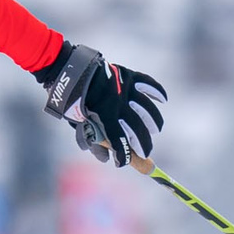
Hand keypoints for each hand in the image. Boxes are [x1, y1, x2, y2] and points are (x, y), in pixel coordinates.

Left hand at [37, 41, 166, 167]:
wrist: (70, 71)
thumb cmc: (72, 99)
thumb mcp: (77, 121)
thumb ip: (91, 139)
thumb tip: (105, 158)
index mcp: (104, 115)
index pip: (119, 140)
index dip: (123, 155)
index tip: (122, 163)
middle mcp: (118, 102)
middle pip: (137, 128)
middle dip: (143, 144)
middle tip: (146, 152)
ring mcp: (125, 88)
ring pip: (147, 108)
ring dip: (154, 122)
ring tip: (156, 130)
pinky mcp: (128, 75)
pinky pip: (148, 84)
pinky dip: (157, 92)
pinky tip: (163, 100)